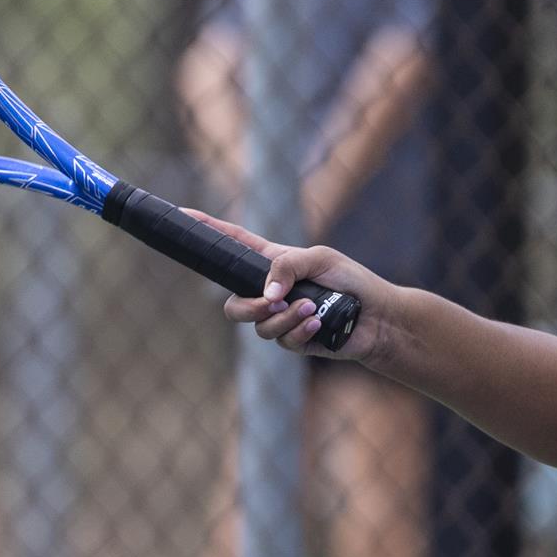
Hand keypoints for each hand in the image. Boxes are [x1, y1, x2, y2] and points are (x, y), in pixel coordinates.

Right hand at [186, 210, 388, 363]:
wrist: (376, 318)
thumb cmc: (351, 280)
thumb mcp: (320, 259)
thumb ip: (288, 266)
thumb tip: (266, 293)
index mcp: (272, 261)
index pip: (231, 244)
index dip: (205, 231)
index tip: (180, 217)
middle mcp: (270, 291)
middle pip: (232, 304)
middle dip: (246, 307)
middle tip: (269, 304)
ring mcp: (280, 318)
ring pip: (259, 326)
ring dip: (284, 318)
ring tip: (310, 308)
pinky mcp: (294, 340)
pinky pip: (282, 340)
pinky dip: (299, 329)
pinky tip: (317, 323)